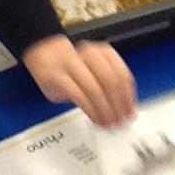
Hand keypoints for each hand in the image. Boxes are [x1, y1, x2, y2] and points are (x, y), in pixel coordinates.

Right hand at [22, 34, 136, 126]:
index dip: (128, 97)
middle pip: (111, 81)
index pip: (122, 74)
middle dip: (117, 105)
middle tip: (119, 120)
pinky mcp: (57, 75)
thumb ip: (109, 85)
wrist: (44, 54)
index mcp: (102, 52)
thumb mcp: (94, 71)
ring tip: (108, 122)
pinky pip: (78, 94)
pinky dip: (90, 109)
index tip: (130, 112)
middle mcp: (88, 55)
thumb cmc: (72, 67)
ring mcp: (72, 65)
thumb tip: (125, 107)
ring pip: (95, 89)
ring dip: (104, 110)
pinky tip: (95, 118)